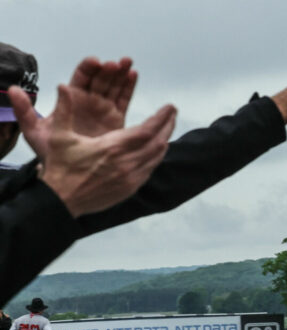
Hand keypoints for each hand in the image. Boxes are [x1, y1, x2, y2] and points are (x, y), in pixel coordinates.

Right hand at [11, 84, 175, 216]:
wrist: (62, 200)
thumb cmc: (60, 167)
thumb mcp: (58, 137)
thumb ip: (64, 110)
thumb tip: (63, 86)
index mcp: (112, 147)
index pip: (146, 130)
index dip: (161, 118)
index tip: (170, 108)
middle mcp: (126, 162)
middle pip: (158, 142)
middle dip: (168, 126)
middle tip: (173, 114)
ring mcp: (131, 177)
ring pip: (157, 156)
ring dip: (165, 140)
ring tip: (167, 128)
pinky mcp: (131, 188)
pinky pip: (151, 169)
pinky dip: (157, 156)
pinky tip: (157, 149)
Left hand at [14, 58, 136, 156]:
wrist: (70, 171)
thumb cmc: (51, 152)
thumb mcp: (34, 131)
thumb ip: (25, 111)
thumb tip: (13, 90)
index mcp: (71, 99)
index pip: (81, 78)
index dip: (88, 68)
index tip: (95, 62)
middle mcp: (89, 100)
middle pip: (100, 79)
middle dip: (108, 70)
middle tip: (116, 64)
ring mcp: (103, 108)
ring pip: (114, 86)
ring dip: (121, 74)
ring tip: (128, 64)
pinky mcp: (116, 119)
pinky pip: (124, 100)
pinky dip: (129, 87)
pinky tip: (134, 75)